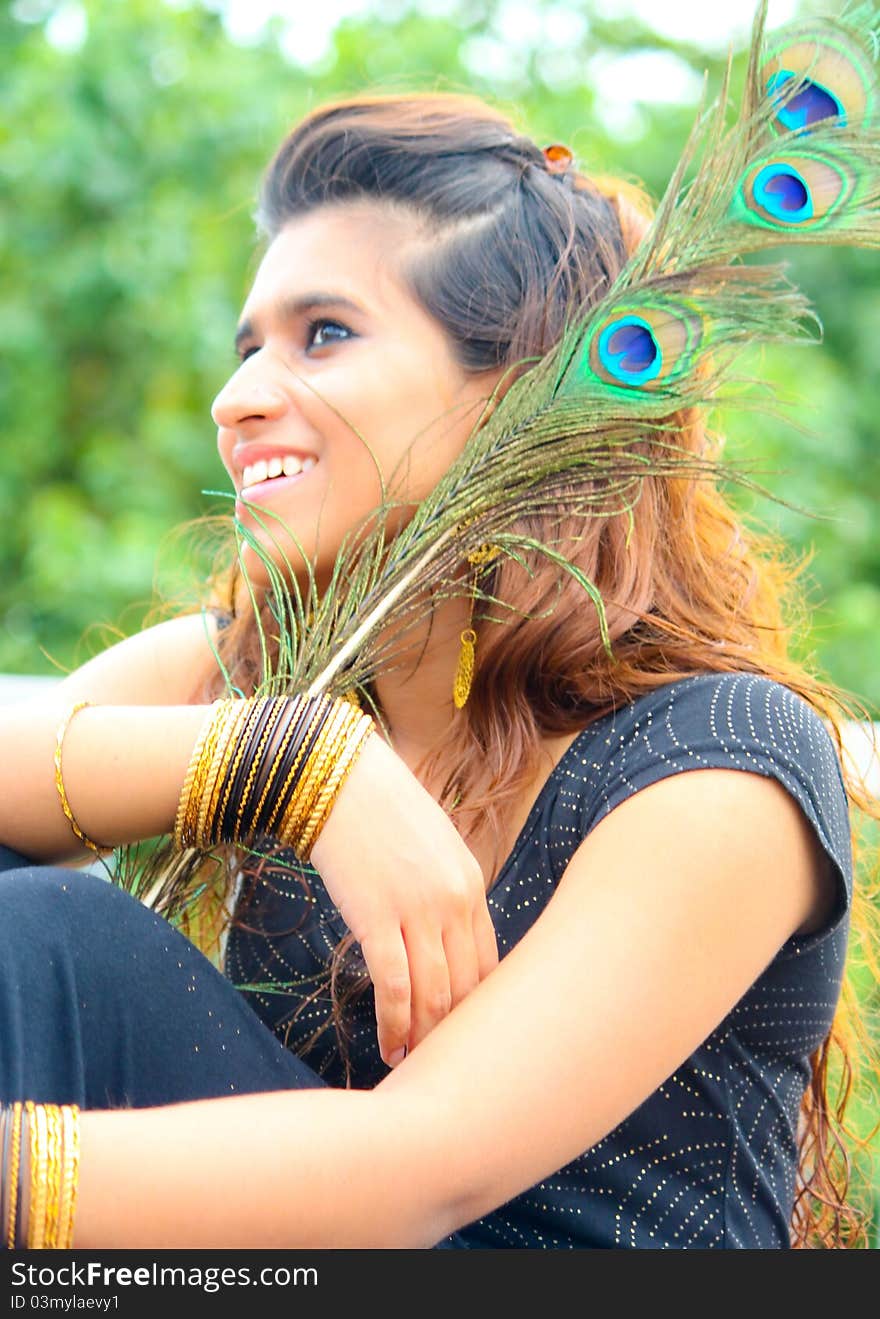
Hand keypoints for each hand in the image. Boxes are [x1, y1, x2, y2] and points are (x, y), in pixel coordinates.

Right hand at [308, 731, 498, 1066]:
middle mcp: (454, 901)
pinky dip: (395, 1021)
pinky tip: (389, 1045)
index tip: (463, 1034)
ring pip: (433, 993)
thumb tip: (439, 936)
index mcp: (472, 884)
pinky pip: (394, 984)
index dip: (476, 1006)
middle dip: (454, 1030)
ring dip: (424, 1035)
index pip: (487, 962)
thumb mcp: (430, 846)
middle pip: (465, 985)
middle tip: (441, 1064)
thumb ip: (443, 890)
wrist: (337, 779)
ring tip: (413, 1064)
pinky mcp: (377, 917)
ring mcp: (418, 910)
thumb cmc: (379, 810)